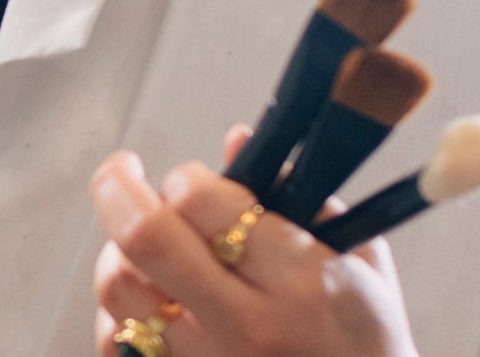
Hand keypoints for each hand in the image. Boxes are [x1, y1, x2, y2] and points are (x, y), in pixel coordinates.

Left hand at [90, 128, 417, 356]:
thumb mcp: (359, 258)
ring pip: (119, 287)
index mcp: (300, 280)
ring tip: (144, 245)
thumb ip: (297, 194)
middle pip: (145, 236)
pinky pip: (116, 341)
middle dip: (118, 187)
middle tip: (122, 172)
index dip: (186, 176)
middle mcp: (248, 324)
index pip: (202, 199)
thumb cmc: (364, 335)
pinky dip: (117, 314)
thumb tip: (236, 142)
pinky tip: (147, 300)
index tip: (193, 180)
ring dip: (119, 252)